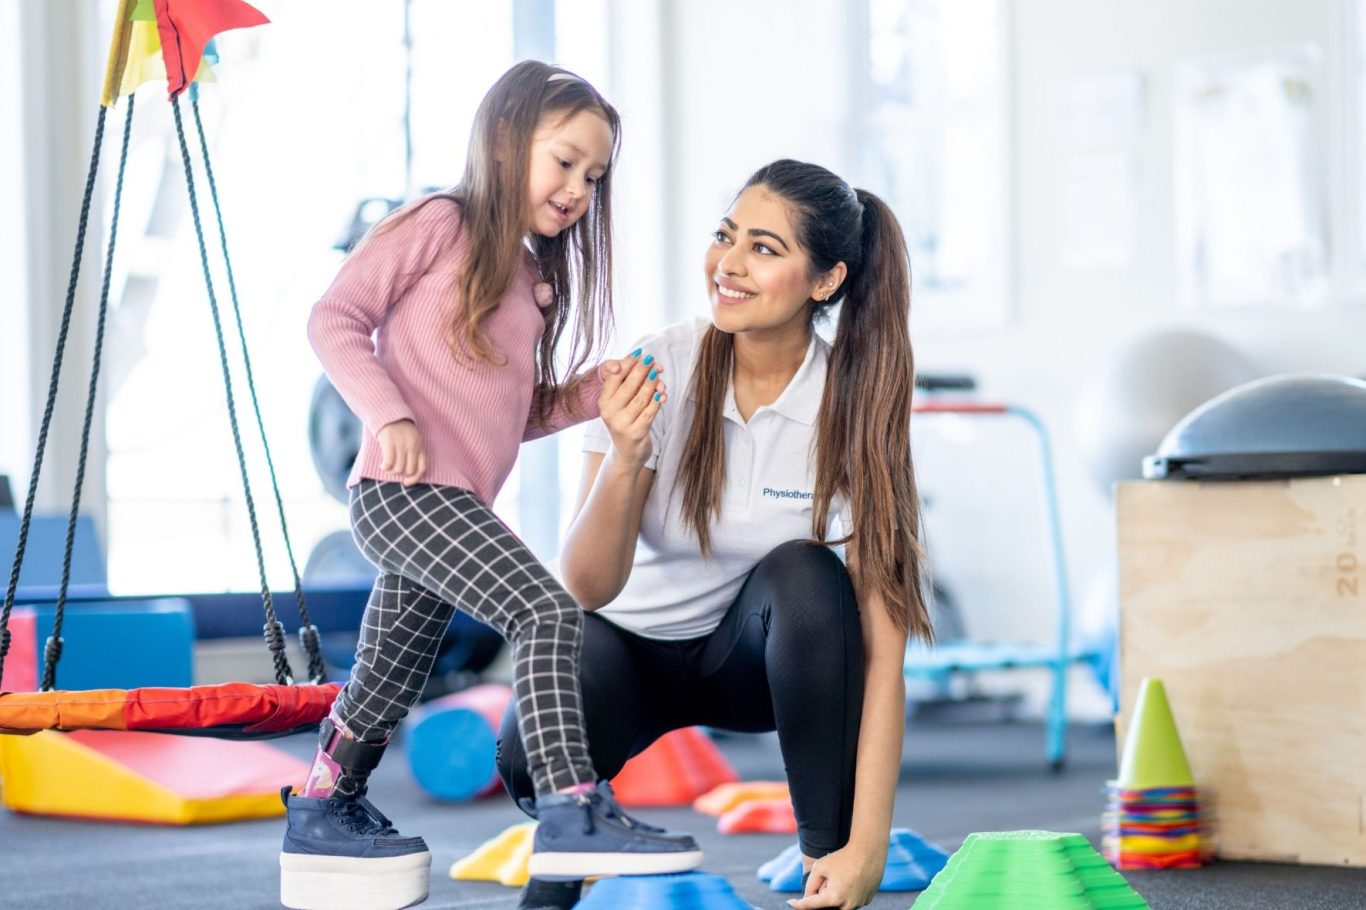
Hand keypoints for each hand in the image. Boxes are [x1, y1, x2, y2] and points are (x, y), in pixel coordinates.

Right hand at [376, 419, 425, 485]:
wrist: (388, 414)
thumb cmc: (399, 430)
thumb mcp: (412, 440)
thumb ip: (413, 453)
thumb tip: (407, 473)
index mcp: (420, 446)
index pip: (422, 468)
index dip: (415, 479)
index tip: (406, 482)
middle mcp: (412, 446)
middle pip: (409, 470)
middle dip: (400, 474)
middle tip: (393, 470)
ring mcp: (401, 444)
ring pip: (399, 468)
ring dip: (391, 471)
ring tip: (386, 467)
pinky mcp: (390, 443)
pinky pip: (389, 463)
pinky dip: (385, 467)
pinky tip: (382, 465)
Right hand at [598, 349, 666, 468]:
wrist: (626, 453)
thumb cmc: (625, 421)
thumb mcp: (620, 403)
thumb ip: (627, 383)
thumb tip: (642, 361)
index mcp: (603, 401)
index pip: (615, 377)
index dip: (628, 363)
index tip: (640, 354)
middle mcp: (609, 412)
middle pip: (629, 385)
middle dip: (643, 370)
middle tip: (653, 360)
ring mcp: (622, 424)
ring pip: (642, 398)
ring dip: (653, 384)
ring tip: (660, 375)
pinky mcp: (636, 433)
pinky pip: (650, 412)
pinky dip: (658, 402)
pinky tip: (662, 395)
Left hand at [787, 844, 884, 909]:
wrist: (869, 851)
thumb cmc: (842, 857)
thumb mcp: (820, 868)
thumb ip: (811, 885)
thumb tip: (807, 898)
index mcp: (834, 898)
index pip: (811, 906)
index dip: (798, 905)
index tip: (790, 902)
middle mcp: (847, 906)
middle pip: (827, 906)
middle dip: (822, 895)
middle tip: (827, 878)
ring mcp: (859, 904)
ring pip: (839, 904)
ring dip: (835, 895)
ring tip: (841, 876)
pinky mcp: (867, 900)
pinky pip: (851, 900)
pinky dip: (846, 893)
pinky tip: (850, 878)